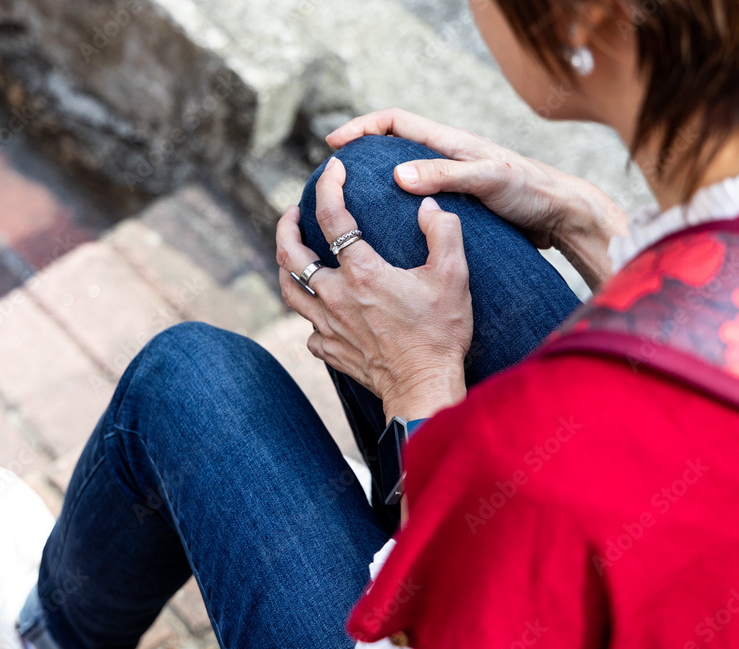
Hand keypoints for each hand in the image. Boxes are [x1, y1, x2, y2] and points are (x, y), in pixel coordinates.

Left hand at [276, 158, 471, 422]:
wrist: (423, 388)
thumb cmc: (439, 334)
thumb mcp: (452, 276)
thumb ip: (443, 232)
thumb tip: (428, 206)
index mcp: (362, 273)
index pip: (333, 217)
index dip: (329, 187)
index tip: (333, 170)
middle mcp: (335, 297)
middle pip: (291, 255)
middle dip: (286, 226)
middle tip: (293, 212)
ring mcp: (327, 326)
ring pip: (290, 290)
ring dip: (286, 266)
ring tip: (293, 253)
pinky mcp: (329, 350)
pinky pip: (308, 328)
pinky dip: (310, 313)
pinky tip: (320, 308)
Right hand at [327, 108, 626, 288]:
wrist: (562, 217)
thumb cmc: (531, 191)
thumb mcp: (487, 179)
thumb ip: (444, 174)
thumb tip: (396, 174)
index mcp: (450, 143)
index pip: (395, 122)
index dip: (362, 128)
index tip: (335, 145)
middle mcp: (447, 158)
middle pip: (392, 147)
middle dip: (361, 157)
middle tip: (334, 178)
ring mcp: (451, 182)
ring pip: (402, 177)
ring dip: (374, 187)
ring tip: (350, 207)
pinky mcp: (457, 206)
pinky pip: (415, 202)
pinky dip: (394, 210)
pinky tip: (384, 232)